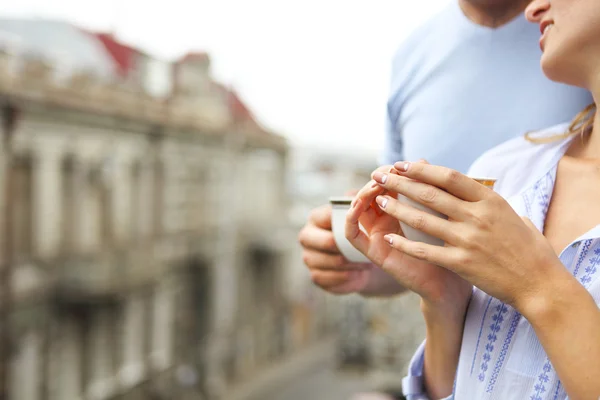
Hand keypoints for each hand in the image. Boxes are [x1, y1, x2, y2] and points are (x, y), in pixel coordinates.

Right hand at [298, 202, 372, 294]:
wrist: (360, 262)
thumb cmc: (361, 231)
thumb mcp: (362, 211)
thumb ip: (362, 198)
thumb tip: (370, 186)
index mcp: (316, 218)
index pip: (330, 217)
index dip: (350, 219)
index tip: (371, 222)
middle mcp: (307, 236)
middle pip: (328, 242)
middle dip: (349, 247)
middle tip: (367, 249)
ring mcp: (309, 258)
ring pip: (333, 262)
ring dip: (352, 263)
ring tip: (366, 262)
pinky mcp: (316, 277)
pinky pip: (332, 279)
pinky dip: (348, 277)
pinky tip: (357, 273)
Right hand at [345, 167, 471, 310]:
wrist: (452, 283)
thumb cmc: (451, 247)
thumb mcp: (440, 212)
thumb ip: (431, 188)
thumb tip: (421, 158)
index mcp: (401, 210)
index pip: (387, 184)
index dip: (389, 173)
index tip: (399, 164)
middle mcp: (386, 222)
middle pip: (370, 194)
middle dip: (375, 181)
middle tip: (383, 172)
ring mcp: (377, 236)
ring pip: (357, 210)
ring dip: (360, 195)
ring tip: (373, 186)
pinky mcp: (373, 253)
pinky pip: (352, 235)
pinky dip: (350, 219)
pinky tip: (357, 206)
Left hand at [373, 161, 564, 312]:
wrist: (540, 284)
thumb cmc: (529, 249)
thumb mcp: (513, 214)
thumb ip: (488, 201)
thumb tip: (468, 186)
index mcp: (490, 200)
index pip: (449, 177)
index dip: (423, 169)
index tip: (403, 164)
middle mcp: (477, 216)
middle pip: (430, 194)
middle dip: (401, 183)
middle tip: (380, 175)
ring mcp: (468, 240)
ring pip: (423, 219)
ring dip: (397, 208)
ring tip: (379, 200)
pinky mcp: (461, 264)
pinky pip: (425, 251)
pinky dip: (405, 244)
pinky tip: (388, 238)